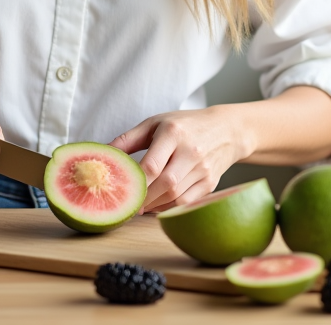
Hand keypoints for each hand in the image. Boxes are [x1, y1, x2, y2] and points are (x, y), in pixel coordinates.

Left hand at [109, 105, 254, 212]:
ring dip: (155, 206)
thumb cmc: (185, 125)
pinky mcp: (211, 184)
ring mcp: (203, 170)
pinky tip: (157, 205)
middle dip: (144, 198)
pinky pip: (187, 203)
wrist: (227, 130)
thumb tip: (103, 155)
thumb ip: (128, 139)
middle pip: (165, 184)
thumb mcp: (155, 123)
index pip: (152, 164)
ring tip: (140, 206)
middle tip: (127, 204)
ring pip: (176, 197)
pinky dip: (169, 208)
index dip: (136, 182)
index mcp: (174, 133)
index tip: (121, 190)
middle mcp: (191, 152)